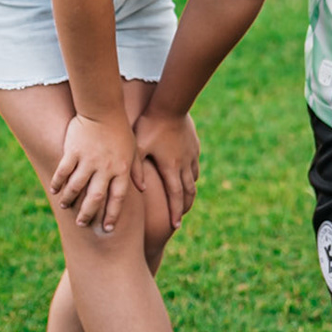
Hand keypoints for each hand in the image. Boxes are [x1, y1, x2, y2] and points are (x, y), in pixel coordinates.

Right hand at [51, 114, 135, 230]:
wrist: (103, 109)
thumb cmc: (121, 130)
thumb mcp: (134, 150)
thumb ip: (137, 171)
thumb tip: (142, 189)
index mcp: (121, 169)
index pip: (118, 198)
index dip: (113, 215)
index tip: (108, 228)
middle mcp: (105, 168)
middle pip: (96, 198)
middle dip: (89, 214)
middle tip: (82, 223)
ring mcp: (88, 160)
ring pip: (76, 187)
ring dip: (70, 200)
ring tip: (66, 207)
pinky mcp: (73, 151)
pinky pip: (63, 171)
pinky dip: (58, 183)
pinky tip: (55, 190)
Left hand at [133, 111, 199, 231]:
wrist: (170, 105)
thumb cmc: (149, 126)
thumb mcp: (137, 148)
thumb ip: (136, 170)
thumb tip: (141, 190)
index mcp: (170, 168)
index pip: (175, 197)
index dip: (175, 213)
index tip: (175, 226)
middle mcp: (184, 165)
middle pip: (188, 193)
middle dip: (183, 208)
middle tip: (179, 219)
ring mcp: (191, 155)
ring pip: (193, 180)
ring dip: (189, 193)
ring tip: (183, 201)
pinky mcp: (194, 146)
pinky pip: (195, 166)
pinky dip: (192, 176)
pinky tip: (187, 177)